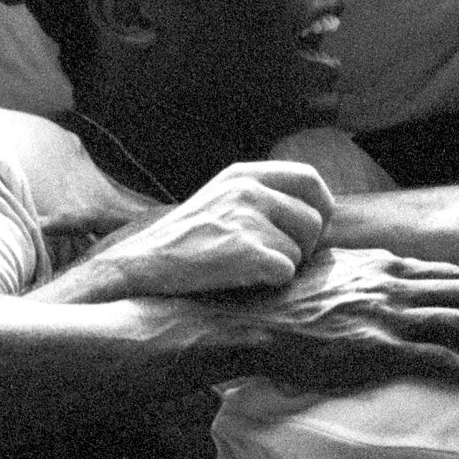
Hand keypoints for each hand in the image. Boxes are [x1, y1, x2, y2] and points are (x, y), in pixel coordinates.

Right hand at [85, 163, 333, 296]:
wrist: (139, 266)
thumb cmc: (181, 242)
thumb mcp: (219, 200)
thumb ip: (259, 197)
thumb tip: (311, 211)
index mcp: (243, 174)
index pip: (309, 179)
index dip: (319, 207)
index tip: (308, 231)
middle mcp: (248, 189)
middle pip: (314, 219)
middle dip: (305, 246)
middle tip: (277, 260)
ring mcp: (247, 218)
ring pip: (301, 251)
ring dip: (283, 267)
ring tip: (246, 269)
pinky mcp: (247, 251)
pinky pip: (286, 272)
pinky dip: (269, 284)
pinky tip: (239, 280)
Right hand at [233, 249, 458, 396]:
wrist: (256, 318)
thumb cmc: (283, 297)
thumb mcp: (327, 267)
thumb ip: (358, 267)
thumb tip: (368, 267)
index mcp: (382, 265)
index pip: (446, 271)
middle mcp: (392, 284)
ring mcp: (387, 316)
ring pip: (456, 323)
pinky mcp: (378, 348)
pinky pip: (434, 358)